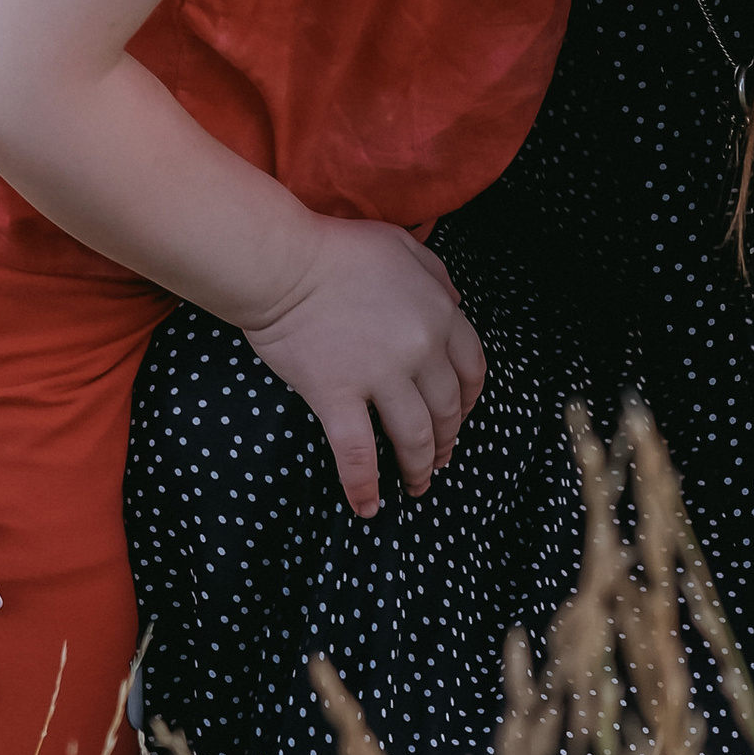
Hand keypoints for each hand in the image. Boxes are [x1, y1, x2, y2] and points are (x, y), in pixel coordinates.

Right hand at [239, 221, 485, 516]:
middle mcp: (419, 350)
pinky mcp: (337, 395)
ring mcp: (379, 376)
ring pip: (414, 437)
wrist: (281, 262)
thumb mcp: (402, 246)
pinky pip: (357, 453)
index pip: (471, 368)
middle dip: (448, 439)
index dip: (470, 399)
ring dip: (419, 468)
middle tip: (440, 458)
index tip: (462, 415)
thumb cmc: (336, 249)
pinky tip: (369, 508)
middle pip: (446, 409)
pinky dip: (365, 486)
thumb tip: (455, 301)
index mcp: (438, 315)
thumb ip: (435, 275)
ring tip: (418, 486)